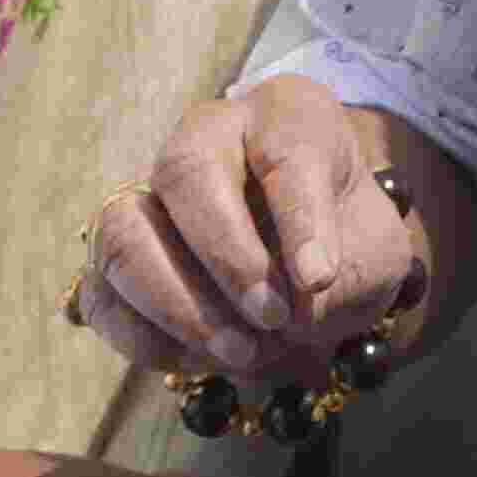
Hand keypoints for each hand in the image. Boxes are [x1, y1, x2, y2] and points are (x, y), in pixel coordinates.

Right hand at [84, 75, 437, 393]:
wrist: (316, 282)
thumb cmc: (348, 246)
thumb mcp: (375, 254)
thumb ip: (344, 273)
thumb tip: (288, 311)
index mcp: (284, 115)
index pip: (284, 149)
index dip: (300, 218)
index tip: (320, 280)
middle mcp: (206, 138)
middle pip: (185, 172)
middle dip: (227, 255)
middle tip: (272, 318)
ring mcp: (149, 196)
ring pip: (124, 231)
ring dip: (179, 303)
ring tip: (241, 351)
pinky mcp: (116, 259)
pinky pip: (102, 295)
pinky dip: (148, 337)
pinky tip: (203, 360)